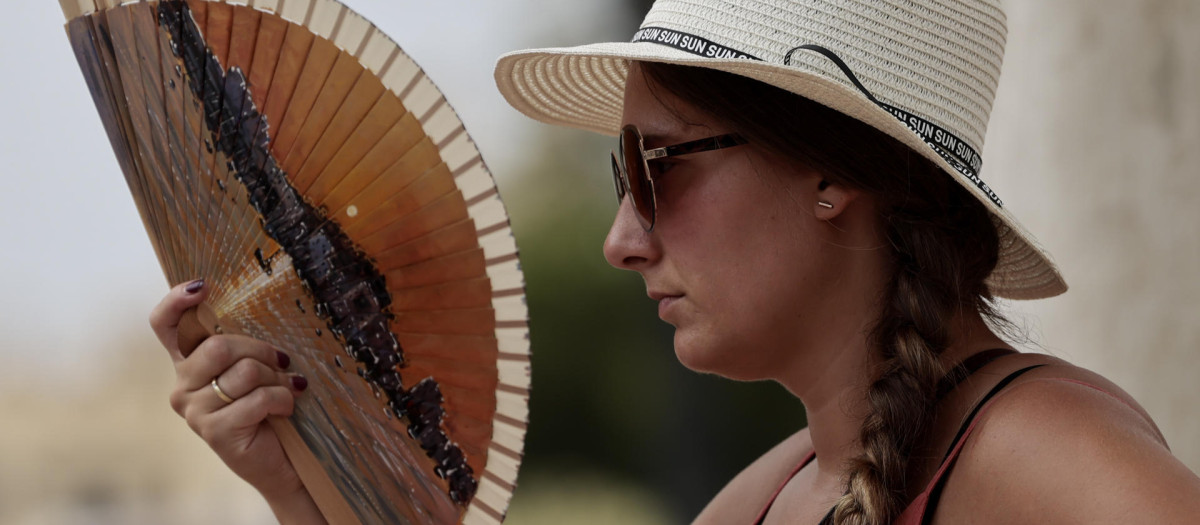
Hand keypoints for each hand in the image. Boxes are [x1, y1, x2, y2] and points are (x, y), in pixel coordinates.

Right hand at [150, 279, 318, 517]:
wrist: (282, 461)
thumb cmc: (271, 407)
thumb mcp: (255, 367)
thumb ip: (242, 343)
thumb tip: (253, 302)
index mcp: (189, 363)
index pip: (163, 325)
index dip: (176, 301)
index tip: (203, 286)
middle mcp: (182, 385)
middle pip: (218, 346)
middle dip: (261, 351)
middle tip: (282, 365)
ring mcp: (194, 411)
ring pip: (243, 372)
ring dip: (276, 380)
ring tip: (285, 391)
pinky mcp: (214, 432)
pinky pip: (257, 398)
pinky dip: (282, 400)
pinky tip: (285, 409)